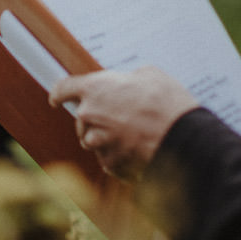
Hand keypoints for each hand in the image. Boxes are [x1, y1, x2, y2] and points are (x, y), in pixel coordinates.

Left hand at [49, 68, 197, 180]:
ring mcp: (98, 142)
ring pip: (94, 141)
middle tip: (122, 118)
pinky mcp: (110, 163)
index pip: (63, 89)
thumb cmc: (168, 103)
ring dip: (107, 139)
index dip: (59, 93)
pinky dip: (120, 157)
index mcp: (95, 89)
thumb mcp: (150, 75)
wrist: (184, 138)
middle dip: (97, 119)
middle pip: (82, 119)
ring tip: (133, 136)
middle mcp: (89, 116)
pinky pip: (109, 160)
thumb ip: (128, 79)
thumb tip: (129, 83)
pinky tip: (138, 151)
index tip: (56, 98)